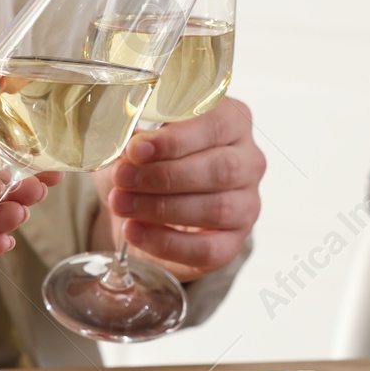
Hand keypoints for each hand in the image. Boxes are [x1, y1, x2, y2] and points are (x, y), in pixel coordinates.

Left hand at [96, 98, 265, 281]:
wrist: (144, 207)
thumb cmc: (147, 162)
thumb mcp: (138, 141)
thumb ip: (135, 140)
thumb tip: (125, 149)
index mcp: (232, 122)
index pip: (217, 125)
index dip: (175, 140)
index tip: (136, 149)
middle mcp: (248, 161)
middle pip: (221, 169)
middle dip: (165, 176)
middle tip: (123, 178)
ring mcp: (246, 204)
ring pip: (217, 208)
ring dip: (161, 208)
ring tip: (121, 204)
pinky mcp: (234, 242)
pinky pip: (209, 249)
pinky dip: (166, 243)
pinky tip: (134, 231)